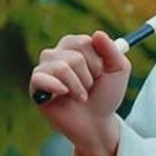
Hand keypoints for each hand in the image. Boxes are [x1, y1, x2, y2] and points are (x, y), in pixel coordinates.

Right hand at [29, 31, 129, 155]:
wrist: (96, 122)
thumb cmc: (106, 93)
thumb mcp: (119, 70)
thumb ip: (112, 51)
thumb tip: (98, 33)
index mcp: (76, 46)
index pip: (85, 41)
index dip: (98, 61)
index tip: (102, 73)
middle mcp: (58, 53)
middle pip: (75, 55)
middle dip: (90, 76)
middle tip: (90, 86)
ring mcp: (44, 69)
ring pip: (62, 67)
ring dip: (79, 86)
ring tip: (81, 95)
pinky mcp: (36, 86)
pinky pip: (41, 78)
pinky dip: (59, 88)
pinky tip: (64, 95)